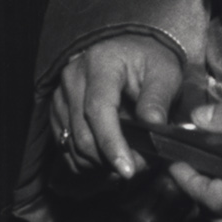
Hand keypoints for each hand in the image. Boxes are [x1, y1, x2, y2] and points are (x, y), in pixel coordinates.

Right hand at [53, 33, 185, 180]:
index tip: (127, 170)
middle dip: (109, 160)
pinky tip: (109, 159)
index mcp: (100, 63)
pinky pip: (66, 147)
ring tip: (127, 161)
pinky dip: (87, 162)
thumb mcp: (164, 73)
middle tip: (138, 168)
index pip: (98, 109)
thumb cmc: (148, 61)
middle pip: (83, 133)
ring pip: (72, 145)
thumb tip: (153, 127)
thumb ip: (157, 99)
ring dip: (99, 164)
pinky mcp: (58, 110)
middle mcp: (74, 77)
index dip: (111, 143)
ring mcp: (62, 94)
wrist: (129, 51)